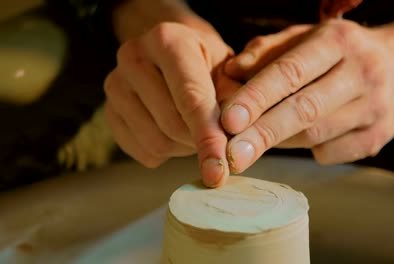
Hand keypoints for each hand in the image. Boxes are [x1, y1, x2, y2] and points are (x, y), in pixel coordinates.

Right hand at [104, 22, 239, 186]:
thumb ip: (235, 99)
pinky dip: (166, 154)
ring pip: (156, 143)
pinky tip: (175, 133)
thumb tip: (233, 137)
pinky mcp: (109, 111)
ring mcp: (115, 85)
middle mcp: (133, 57)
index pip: (190, 99)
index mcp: (168, 40)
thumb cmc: (207, 62)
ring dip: (184, 148)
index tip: (220, 170)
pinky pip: (143, 152)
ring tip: (195, 130)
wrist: (172, 53)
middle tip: (219, 138)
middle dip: (200, 141)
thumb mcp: (229, 69)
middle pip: (172, 124)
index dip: (208, 137)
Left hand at [222, 19, 393, 172]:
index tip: (228, 120)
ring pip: (316, 135)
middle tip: (232, 155)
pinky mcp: (379, 136)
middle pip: (305, 110)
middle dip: (263, 134)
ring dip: (279, 143)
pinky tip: (301, 138)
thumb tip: (231, 72)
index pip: (291, 71)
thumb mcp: (305, 37)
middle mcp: (362, 72)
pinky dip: (307, 150)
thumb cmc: (339, 52)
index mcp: (338, 41)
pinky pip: (330, 153)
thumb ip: (266, 51)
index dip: (257, 97)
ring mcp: (375, 107)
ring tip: (252, 145)